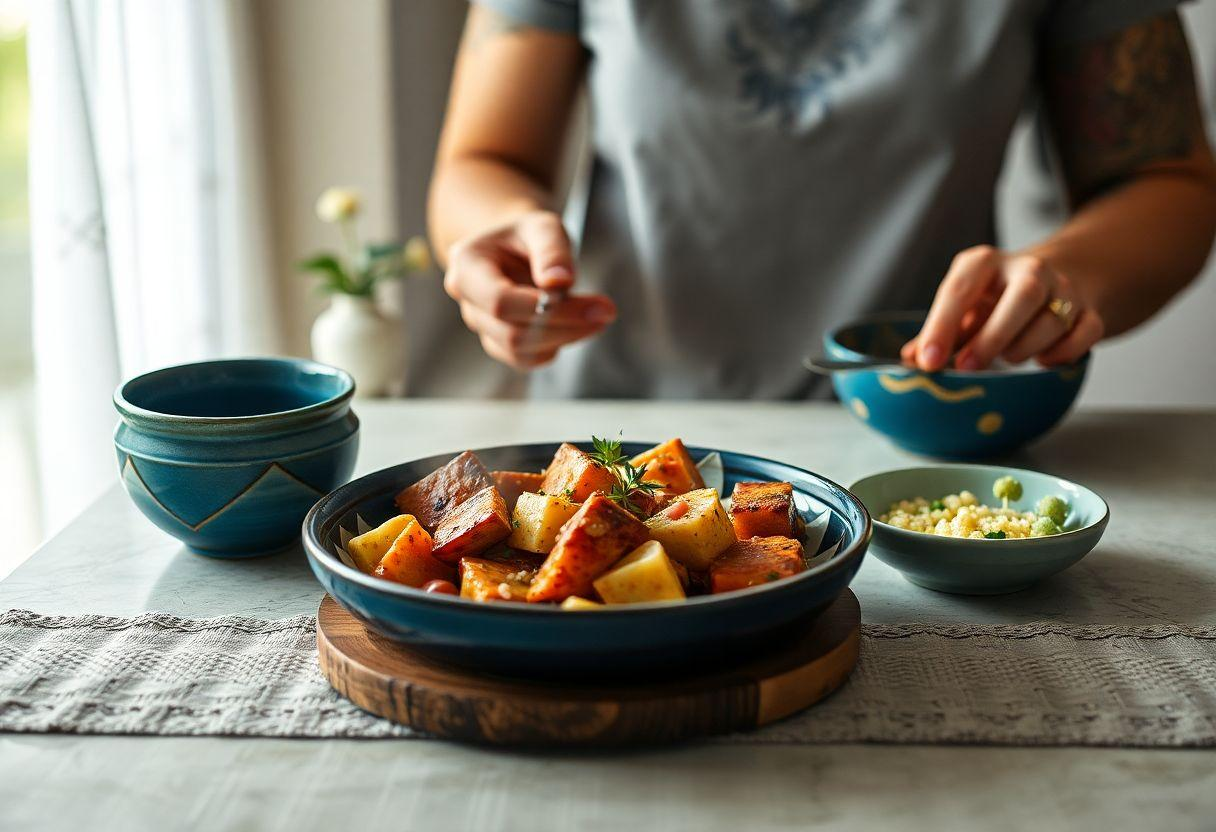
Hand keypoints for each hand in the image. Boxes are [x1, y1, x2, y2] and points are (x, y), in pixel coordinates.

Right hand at [443, 211, 615, 369]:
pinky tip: (574, 324)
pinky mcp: (497, 343)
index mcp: (466, 265)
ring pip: (520, 351)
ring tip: (596, 315)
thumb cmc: (527, 236)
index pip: (500, 301)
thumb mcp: (543, 226)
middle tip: (606, 311)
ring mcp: (480, 325)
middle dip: (564, 325)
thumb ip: (552, 249)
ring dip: (564, 338)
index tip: (592, 304)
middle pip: (511, 332)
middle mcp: (467, 299)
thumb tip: (559, 282)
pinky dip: (556, 346)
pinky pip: (526, 359)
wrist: (516, 249)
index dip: (545, 310)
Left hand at [902, 246, 1104, 370]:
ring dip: (1025, 347)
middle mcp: (1027, 268)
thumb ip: (937, 334)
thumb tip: (912, 360)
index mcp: (983, 263)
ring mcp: (1064, 288)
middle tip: (968, 368)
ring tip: (1008, 359)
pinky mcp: (1090, 310)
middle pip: (1023, 296)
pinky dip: (1064, 353)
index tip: (929, 362)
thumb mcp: (961, 310)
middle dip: (993, 336)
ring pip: (1053, 318)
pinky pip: (1085, 332)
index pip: (959, 289)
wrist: (1051, 281)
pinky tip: (1043, 361)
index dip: (941, 327)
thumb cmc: (993, 301)